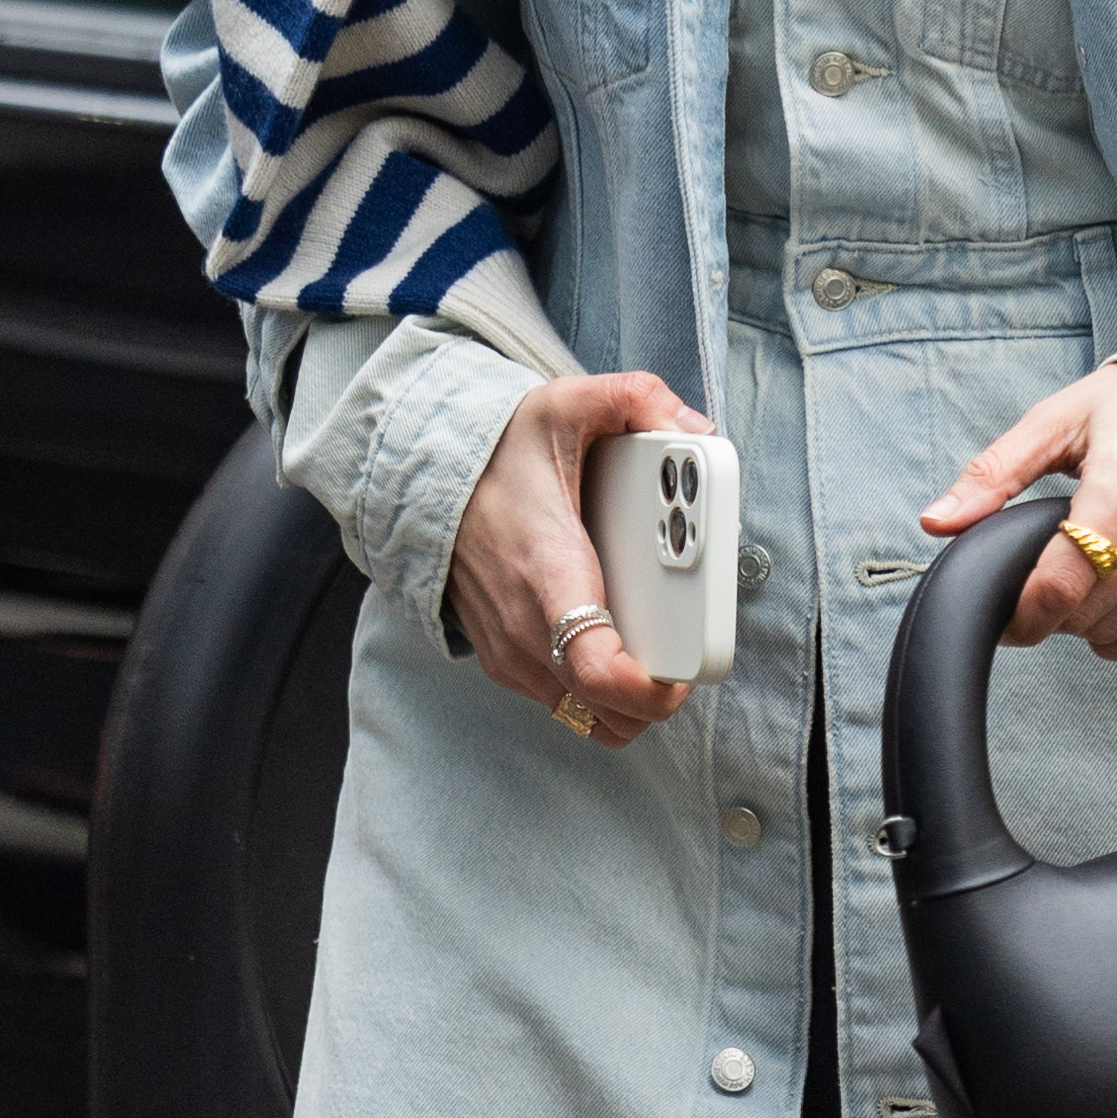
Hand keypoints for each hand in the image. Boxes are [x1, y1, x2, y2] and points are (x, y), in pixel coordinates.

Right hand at [449, 368, 709, 746]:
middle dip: (661, 691)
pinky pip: (572, 704)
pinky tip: (620, 639)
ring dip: (633, 696)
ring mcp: (514, 658)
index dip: (652, 690)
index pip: (596, 669)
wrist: (423, 481)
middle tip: (685, 642)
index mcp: (549, 576)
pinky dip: (604, 690)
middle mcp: (527, 632)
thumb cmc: (499, 454)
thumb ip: (635, 397)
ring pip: (593, 719)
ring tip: (657, 642)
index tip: (684, 673)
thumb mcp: (564, 404)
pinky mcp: (509, 666)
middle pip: (609, 714)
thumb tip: (693, 426)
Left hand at [920, 359, 1116, 660]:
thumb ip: (994, 473)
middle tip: (1046, 580)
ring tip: (1085, 581)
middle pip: (1090, 610)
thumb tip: (938, 521)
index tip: (1007, 619)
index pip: (1064, 580)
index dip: (1024, 613)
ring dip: (1091, 621)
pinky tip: (1115, 613)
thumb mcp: (1058, 420)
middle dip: (1054, 609)